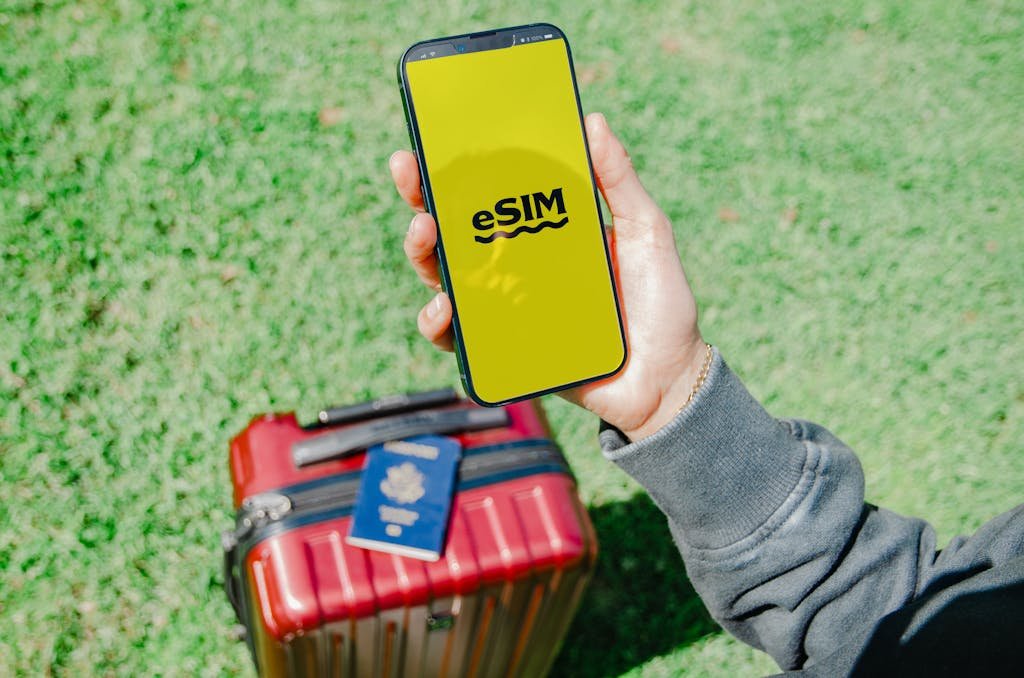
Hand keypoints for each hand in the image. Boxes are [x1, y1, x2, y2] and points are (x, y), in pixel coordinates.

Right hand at [390, 113, 705, 440]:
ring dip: (423, 254)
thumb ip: (619, 180)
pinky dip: (440, 324)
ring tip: (424, 233)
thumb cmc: (660, 303)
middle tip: (410, 173)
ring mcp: (506, 309)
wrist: (668, 376)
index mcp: (542, 232)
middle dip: (421, 199)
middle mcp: (516, 267)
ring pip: (445, 279)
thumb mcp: (646, 231)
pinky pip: (458, 339)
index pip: (489, 194)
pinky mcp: (505, 352)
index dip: (454, 167)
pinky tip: (446, 307)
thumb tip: (592, 121)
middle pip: (453, 231)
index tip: (430, 137)